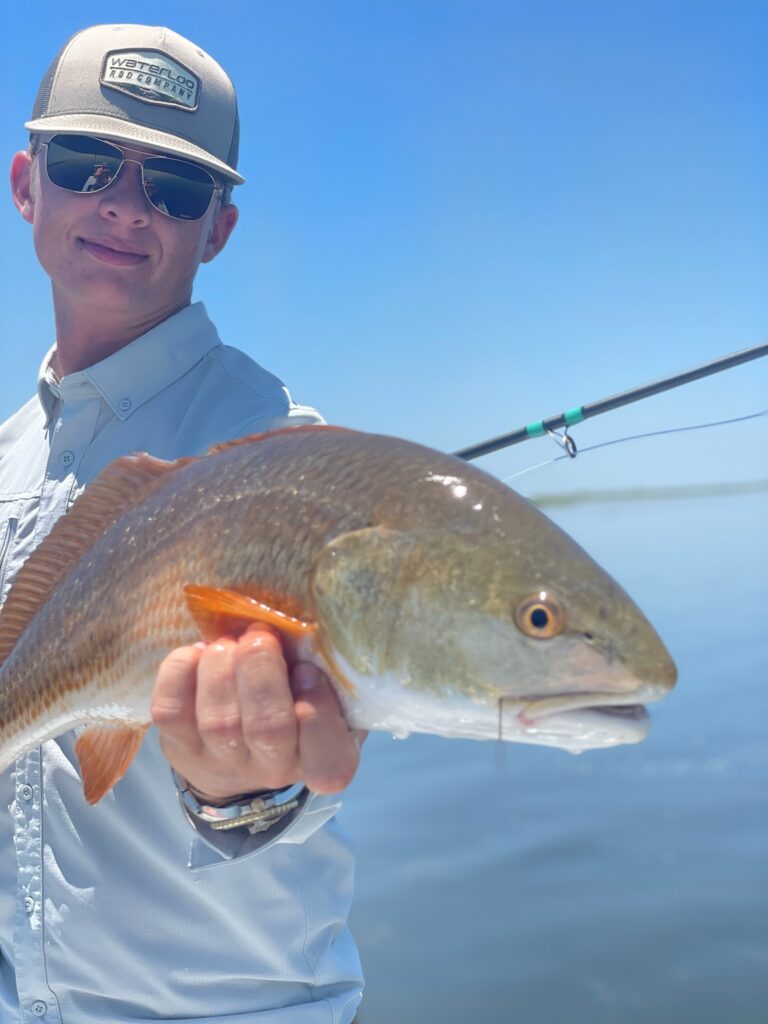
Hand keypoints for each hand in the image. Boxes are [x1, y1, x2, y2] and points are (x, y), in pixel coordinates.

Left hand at [151, 623, 363, 798]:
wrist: (238, 749)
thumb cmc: (294, 701)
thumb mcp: (325, 689)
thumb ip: (323, 668)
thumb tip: (300, 629)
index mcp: (322, 759)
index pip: (328, 761)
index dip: (318, 710)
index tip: (307, 670)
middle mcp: (274, 769)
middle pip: (267, 729)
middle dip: (261, 670)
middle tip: (260, 635)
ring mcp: (222, 761)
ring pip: (218, 721)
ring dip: (221, 666)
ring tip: (228, 642)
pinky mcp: (180, 747)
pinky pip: (171, 710)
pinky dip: (180, 670)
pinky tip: (198, 653)